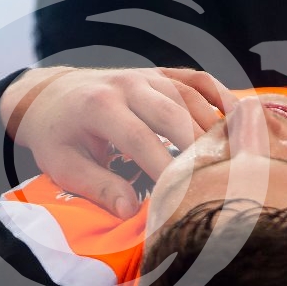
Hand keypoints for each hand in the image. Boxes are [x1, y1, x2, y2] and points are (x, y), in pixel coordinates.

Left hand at [0, 66, 233, 217]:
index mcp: (100, 106)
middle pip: (174, 113)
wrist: (48, 95)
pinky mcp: (159, 74)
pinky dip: (219, 96)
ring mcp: (146, 75)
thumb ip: (97, 186)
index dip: (164, 168)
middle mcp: (127, 84)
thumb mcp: (64, 165)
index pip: (140, 139)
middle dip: (198, 148)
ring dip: (213, 126)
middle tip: (219, 180)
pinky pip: (195, 79)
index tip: (183, 197)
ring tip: (235, 157)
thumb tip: (130, 211)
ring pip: (190, 96)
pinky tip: (237, 119)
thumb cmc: (57, 135)